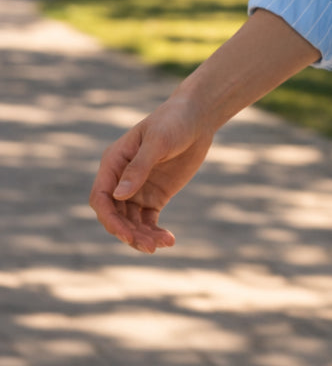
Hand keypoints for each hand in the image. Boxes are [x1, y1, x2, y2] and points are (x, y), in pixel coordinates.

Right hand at [89, 93, 214, 253]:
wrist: (197, 119)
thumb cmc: (174, 122)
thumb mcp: (158, 142)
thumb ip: (139, 167)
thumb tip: (119, 195)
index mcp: (114, 162)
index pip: (100, 197)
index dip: (109, 218)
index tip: (125, 234)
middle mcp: (121, 178)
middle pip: (115, 215)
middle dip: (129, 233)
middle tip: (150, 246)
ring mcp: (138, 189)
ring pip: (132, 222)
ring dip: (143, 236)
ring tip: (164, 243)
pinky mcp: (155, 196)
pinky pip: (149, 220)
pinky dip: (155, 232)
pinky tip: (169, 240)